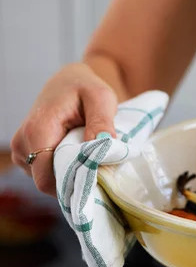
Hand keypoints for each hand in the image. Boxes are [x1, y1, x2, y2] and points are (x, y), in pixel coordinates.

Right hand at [11, 63, 117, 195]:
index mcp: (37, 131)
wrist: (69, 81)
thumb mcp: (101, 98)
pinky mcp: (27, 155)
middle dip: (75, 180)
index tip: (98, 179)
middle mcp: (23, 143)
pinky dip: (65, 170)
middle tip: (100, 168)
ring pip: (48, 180)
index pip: (46, 177)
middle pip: (47, 182)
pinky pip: (47, 174)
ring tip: (89, 156)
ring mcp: (22, 150)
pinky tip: (79, 156)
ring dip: (71, 174)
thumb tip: (103, 145)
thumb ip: (101, 122)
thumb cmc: (86, 88)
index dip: (72, 184)